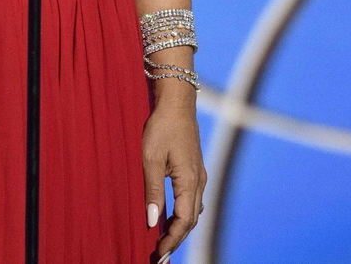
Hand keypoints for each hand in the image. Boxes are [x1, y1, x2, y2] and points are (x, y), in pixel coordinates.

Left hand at [142, 101, 206, 260]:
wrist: (177, 102)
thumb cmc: (161, 127)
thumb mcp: (150, 159)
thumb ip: (152, 191)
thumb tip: (152, 221)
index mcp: (190, 181)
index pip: (183, 221)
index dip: (172, 240)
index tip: (158, 254)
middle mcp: (199, 181)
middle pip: (191, 220)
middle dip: (177, 239)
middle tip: (160, 256)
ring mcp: (200, 175)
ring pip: (193, 211)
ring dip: (180, 228)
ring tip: (165, 241)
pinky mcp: (195, 169)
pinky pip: (192, 200)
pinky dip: (183, 214)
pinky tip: (172, 218)